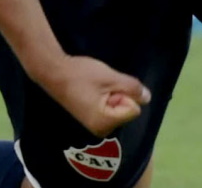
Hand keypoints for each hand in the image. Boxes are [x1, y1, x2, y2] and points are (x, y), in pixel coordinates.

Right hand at [34, 55, 150, 136]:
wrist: (54, 72)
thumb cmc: (81, 74)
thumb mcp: (111, 77)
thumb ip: (132, 88)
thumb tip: (148, 98)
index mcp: (105, 123)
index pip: (134, 109)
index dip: (125, 93)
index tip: (106, 87)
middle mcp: (101, 130)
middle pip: (127, 110)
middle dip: (119, 95)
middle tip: (100, 86)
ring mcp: (95, 126)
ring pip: (119, 108)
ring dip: (112, 95)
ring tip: (94, 88)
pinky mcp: (91, 119)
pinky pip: (109, 108)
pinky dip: (105, 97)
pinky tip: (91, 90)